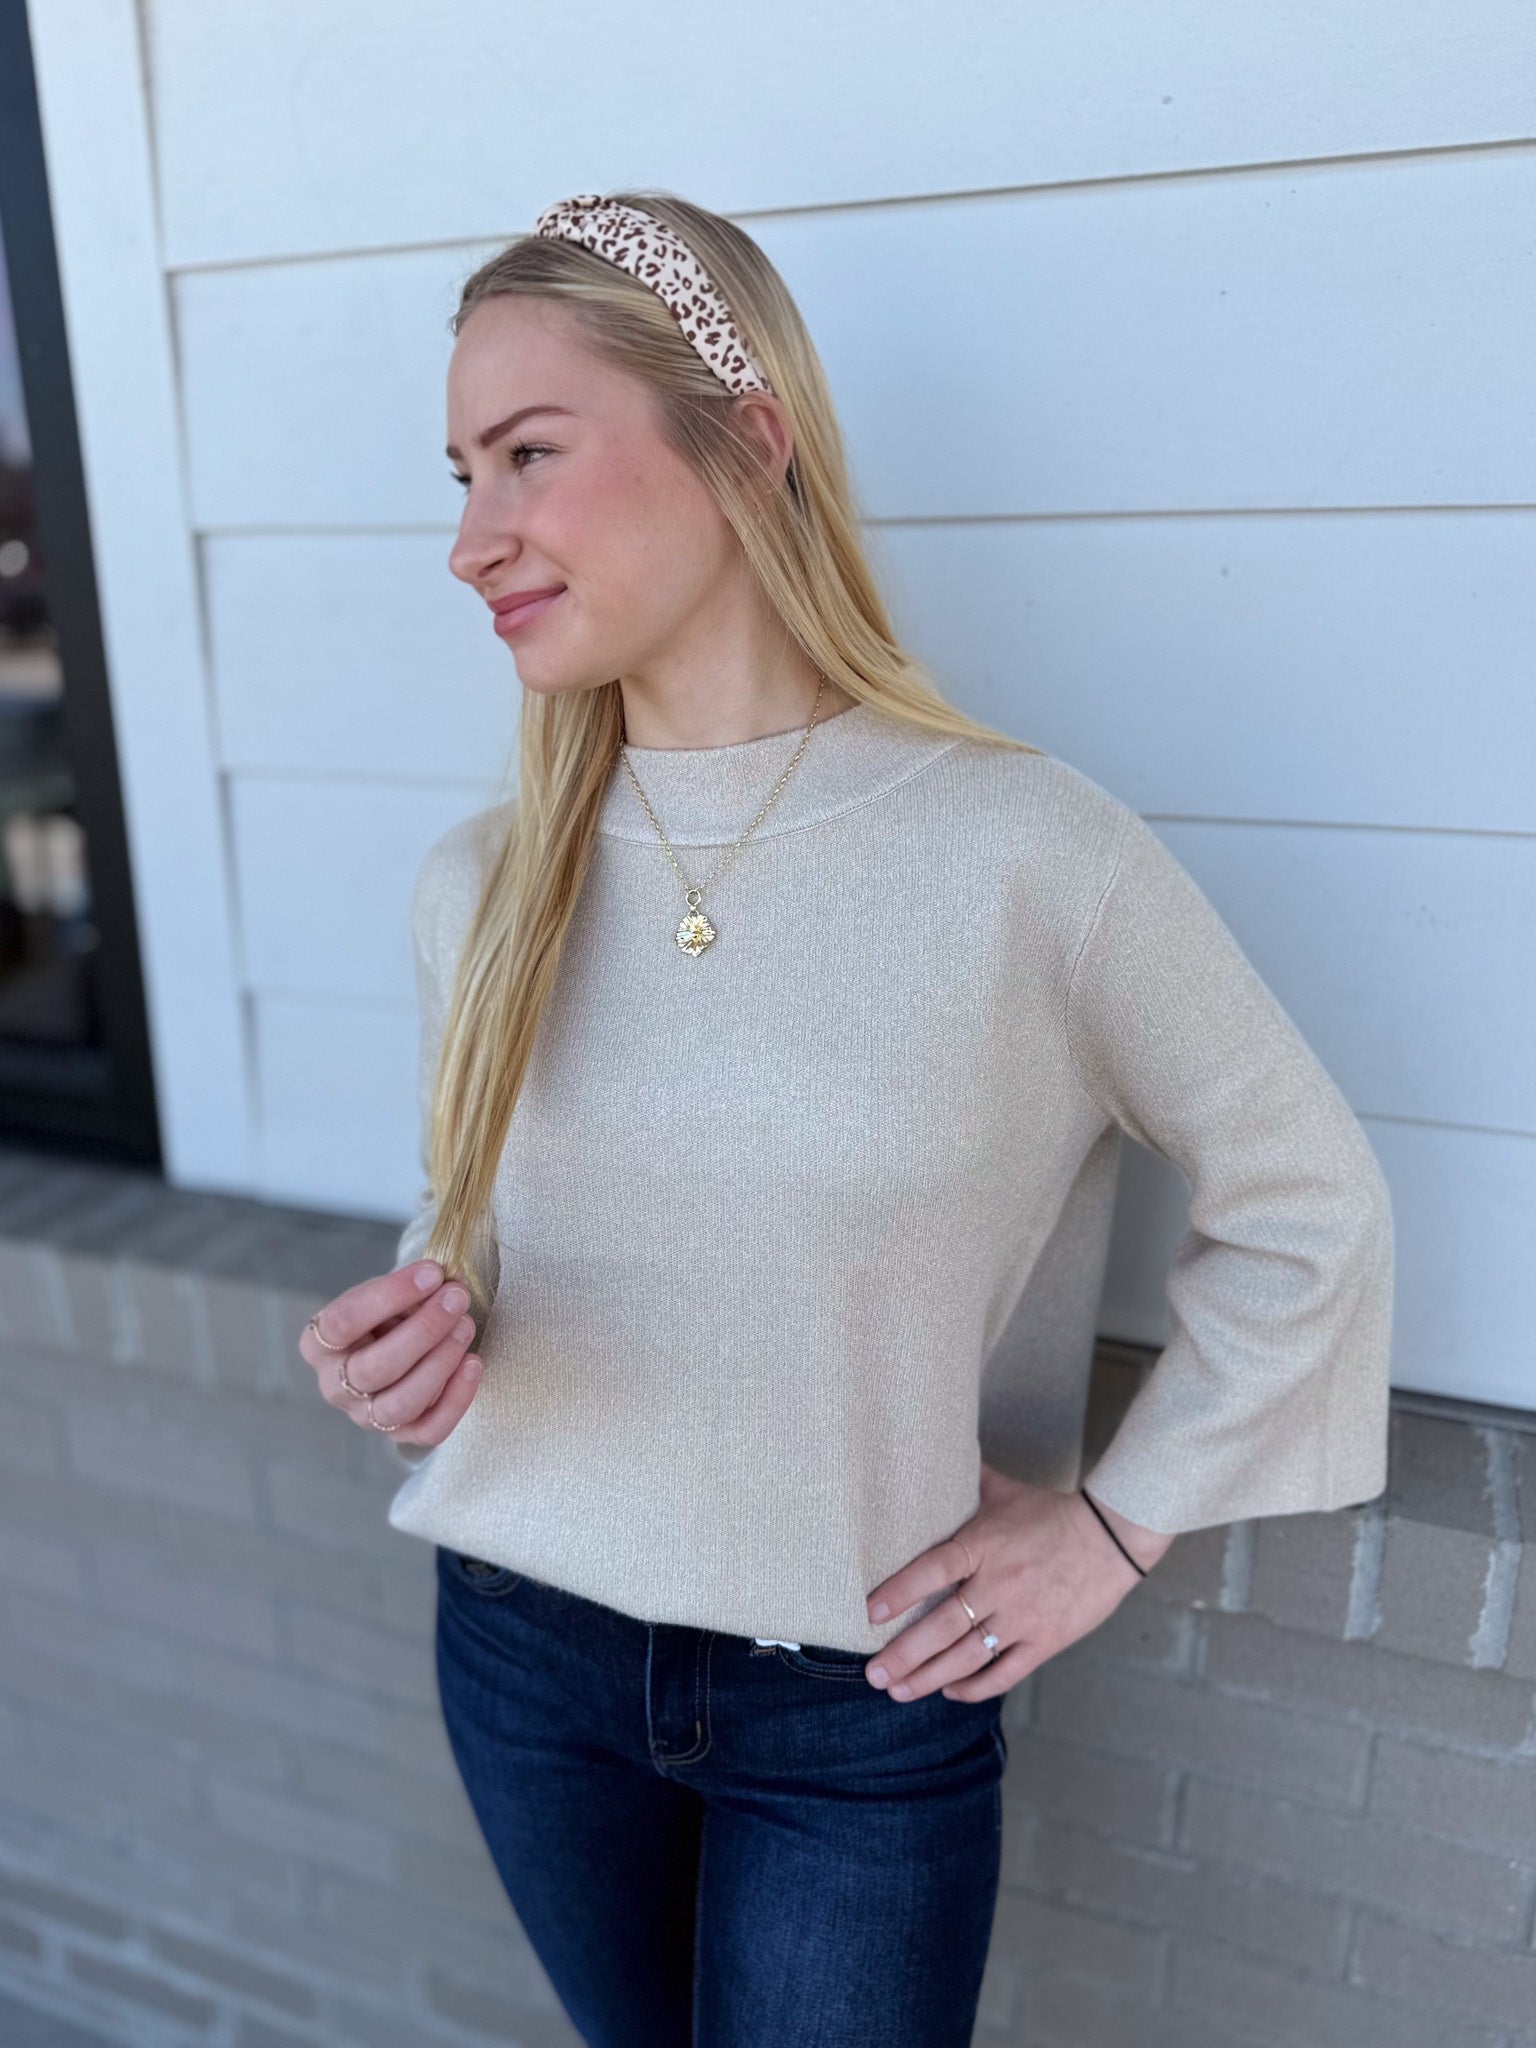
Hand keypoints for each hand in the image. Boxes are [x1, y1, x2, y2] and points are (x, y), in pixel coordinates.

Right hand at [297, 1259, 483, 1444]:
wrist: (390, 1346)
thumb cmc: (385, 1317)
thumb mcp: (388, 1294)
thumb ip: (413, 1287)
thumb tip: (450, 1279)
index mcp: (319, 1344)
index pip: (345, 1321)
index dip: (390, 1294)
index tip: (431, 1273)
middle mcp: (335, 1386)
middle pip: (375, 1368)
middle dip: (424, 1330)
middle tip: (456, 1298)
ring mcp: (365, 1416)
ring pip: (401, 1403)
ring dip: (440, 1362)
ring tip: (466, 1326)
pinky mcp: (400, 1435)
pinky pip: (429, 1430)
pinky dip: (457, 1399)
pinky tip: (473, 1363)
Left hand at [860, 1461, 1172, 1702]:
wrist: (1112, 1537)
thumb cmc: (1052, 1512)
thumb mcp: (1005, 1491)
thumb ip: (967, 1481)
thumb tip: (935, 1456)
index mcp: (983, 1546)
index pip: (933, 1571)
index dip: (900, 1592)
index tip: (871, 1613)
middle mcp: (999, 1586)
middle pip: (943, 1627)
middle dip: (904, 1655)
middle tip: (874, 1675)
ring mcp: (1022, 1618)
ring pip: (967, 1657)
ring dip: (930, 1678)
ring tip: (899, 1691)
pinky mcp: (1045, 1642)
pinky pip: (1005, 1673)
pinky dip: (975, 1687)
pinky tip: (950, 1692)